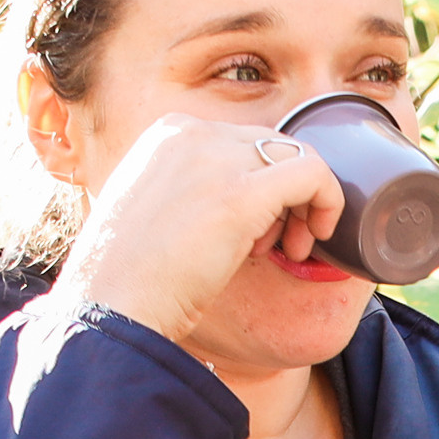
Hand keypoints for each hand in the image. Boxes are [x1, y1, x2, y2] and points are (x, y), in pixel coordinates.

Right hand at [52, 113, 350, 348]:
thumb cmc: (128, 281)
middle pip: (272, 147)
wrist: (111, 306)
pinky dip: (327, 204)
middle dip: (289, 198)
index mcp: (167, 134)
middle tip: (280, 247)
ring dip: (307, 206)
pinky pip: (313, 175)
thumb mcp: (153, 215)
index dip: (262, 186)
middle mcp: (191, 133)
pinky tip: (313, 241)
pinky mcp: (241, 194)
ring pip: (298, 157)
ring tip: (288, 251)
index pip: (242, 142)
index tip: (257, 234)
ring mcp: (215, 158)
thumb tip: (227, 206)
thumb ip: (188, 194)